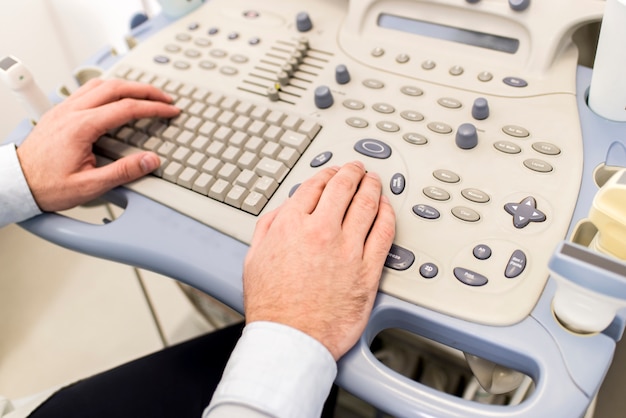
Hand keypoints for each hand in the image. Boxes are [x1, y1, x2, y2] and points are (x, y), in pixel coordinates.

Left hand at [16, 78, 179, 211]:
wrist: (18, 184)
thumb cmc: (48, 186)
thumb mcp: (90, 186)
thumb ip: (123, 172)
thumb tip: (150, 161)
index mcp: (81, 127)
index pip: (127, 108)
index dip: (154, 107)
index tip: (170, 110)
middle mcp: (72, 112)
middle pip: (116, 88)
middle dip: (146, 90)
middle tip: (165, 97)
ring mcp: (64, 109)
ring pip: (101, 84)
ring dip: (127, 85)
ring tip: (145, 93)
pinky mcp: (60, 112)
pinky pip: (88, 90)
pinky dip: (109, 88)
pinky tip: (116, 97)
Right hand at [243, 161, 395, 359]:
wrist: (291, 339)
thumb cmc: (272, 306)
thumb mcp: (254, 258)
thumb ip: (269, 227)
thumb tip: (284, 210)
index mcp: (292, 225)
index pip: (315, 186)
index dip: (326, 174)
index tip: (332, 172)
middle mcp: (322, 231)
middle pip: (343, 188)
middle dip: (352, 173)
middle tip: (357, 168)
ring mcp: (348, 249)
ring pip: (367, 205)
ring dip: (372, 187)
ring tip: (374, 181)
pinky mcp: (368, 270)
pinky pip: (384, 233)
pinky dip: (387, 215)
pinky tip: (387, 208)